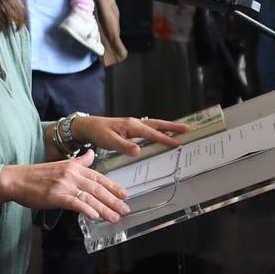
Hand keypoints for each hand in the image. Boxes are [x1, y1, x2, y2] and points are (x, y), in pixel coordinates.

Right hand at [0, 151, 129, 221]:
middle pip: (97, 188)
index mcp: (74, 167)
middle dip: (113, 200)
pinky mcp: (55, 196)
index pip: (98, 177)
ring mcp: (63, 185)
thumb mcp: (61, 164)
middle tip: (125, 209)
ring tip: (114, 217)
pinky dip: (86, 210)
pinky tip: (94, 216)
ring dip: (104, 209)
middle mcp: (71, 174)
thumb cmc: (36, 175)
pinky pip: (74, 203)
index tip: (124, 194)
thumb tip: (91, 154)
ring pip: (89, 197)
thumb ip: (79, 162)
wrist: (16, 179)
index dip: (113, 186)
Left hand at [71, 113, 187, 154]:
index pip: (153, 133)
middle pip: (158, 124)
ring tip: (179, 130)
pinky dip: (157, 130)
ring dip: (167, 127)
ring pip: (154, 125)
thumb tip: (138, 150)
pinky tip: (160, 133)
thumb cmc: (97, 132)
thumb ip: (125, 146)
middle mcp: (134, 123)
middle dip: (173, 127)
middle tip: (186, 129)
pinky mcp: (130, 127)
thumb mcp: (110, 141)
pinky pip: (148, 128)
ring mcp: (133, 124)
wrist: (87, 126)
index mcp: (132, 126)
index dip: (166, 138)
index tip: (177, 143)